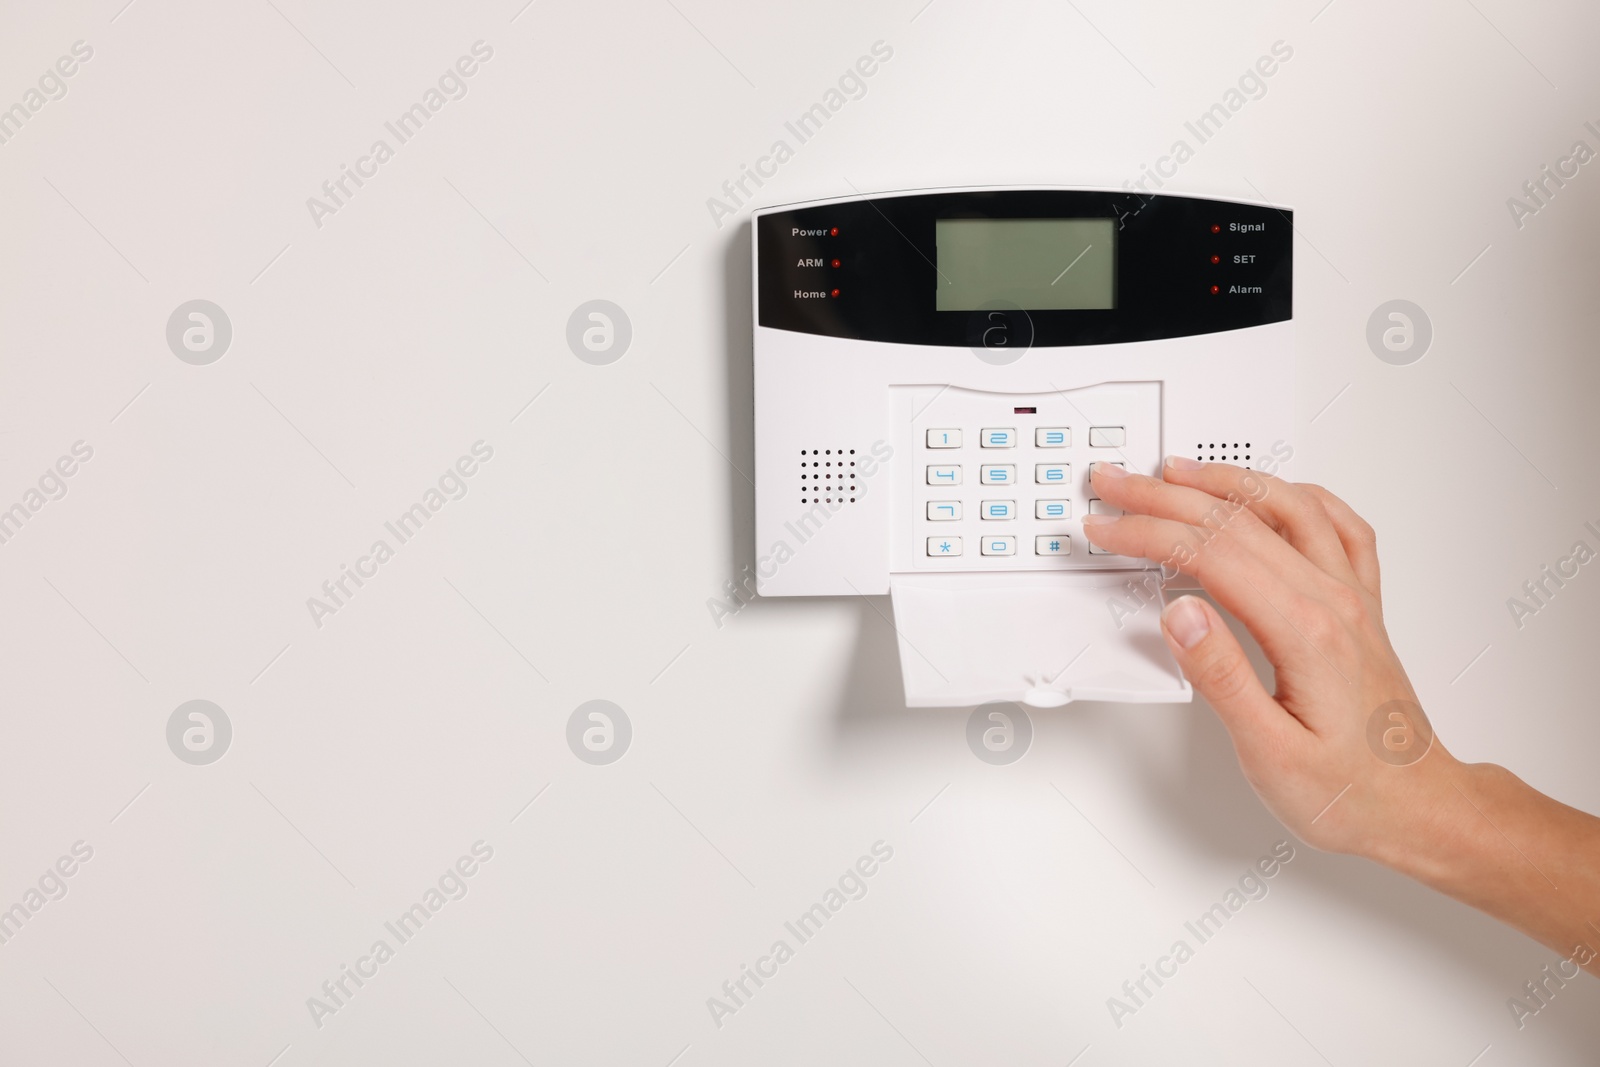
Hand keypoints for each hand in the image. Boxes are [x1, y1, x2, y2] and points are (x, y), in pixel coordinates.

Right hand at [1079, 457, 1463, 866]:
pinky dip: (1297, 496)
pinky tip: (1273, 493)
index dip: (1149, 532)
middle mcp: (1332, 602)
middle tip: (1116, 485)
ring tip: (1177, 471)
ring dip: (1225, 480)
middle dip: (1164, 496)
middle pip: (1238, 519)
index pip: (1211, 553)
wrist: (1418, 807)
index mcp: (1305, 631)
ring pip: (1287, 506)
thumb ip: (1221, 676)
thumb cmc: (1350, 791)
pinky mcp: (1360, 606)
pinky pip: (1338, 526)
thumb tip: (1179, 613)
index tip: (1107, 528)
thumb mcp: (1268, 752)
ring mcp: (1351, 598)